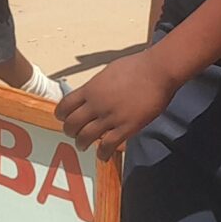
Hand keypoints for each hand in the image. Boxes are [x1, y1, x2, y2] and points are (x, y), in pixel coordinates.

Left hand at [56, 49, 178, 158]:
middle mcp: (96, 104)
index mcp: (91, 88)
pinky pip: (108, 145)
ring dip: (82, 143)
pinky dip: (102, 153)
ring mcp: (111, 116)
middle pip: (72, 124)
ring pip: (86, 137)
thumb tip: (92, 94)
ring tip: (84, 145)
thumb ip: (97, 86)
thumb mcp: (109, 72)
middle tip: (74, 133)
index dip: (61, 115)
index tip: (64, 118)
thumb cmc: (138, 66)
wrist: (159, 71)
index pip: (65, 106)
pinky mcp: (126, 127)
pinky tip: (103, 155)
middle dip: (70, 131)